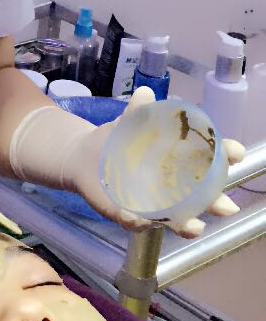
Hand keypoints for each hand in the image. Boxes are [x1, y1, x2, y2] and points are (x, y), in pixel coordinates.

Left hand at [63, 87, 245, 237]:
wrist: (85, 157)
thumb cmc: (117, 142)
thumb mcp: (129, 124)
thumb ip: (138, 111)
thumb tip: (145, 93)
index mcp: (178, 164)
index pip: (209, 163)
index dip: (225, 158)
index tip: (235, 153)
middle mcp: (171, 190)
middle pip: (201, 201)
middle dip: (216, 204)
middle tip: (226, 207)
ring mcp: (150, 205)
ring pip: (175, 220)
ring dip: (186, 225)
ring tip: (194, 226)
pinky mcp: (125, 213)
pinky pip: (134, 222)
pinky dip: (138, 222)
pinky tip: (138, 220)